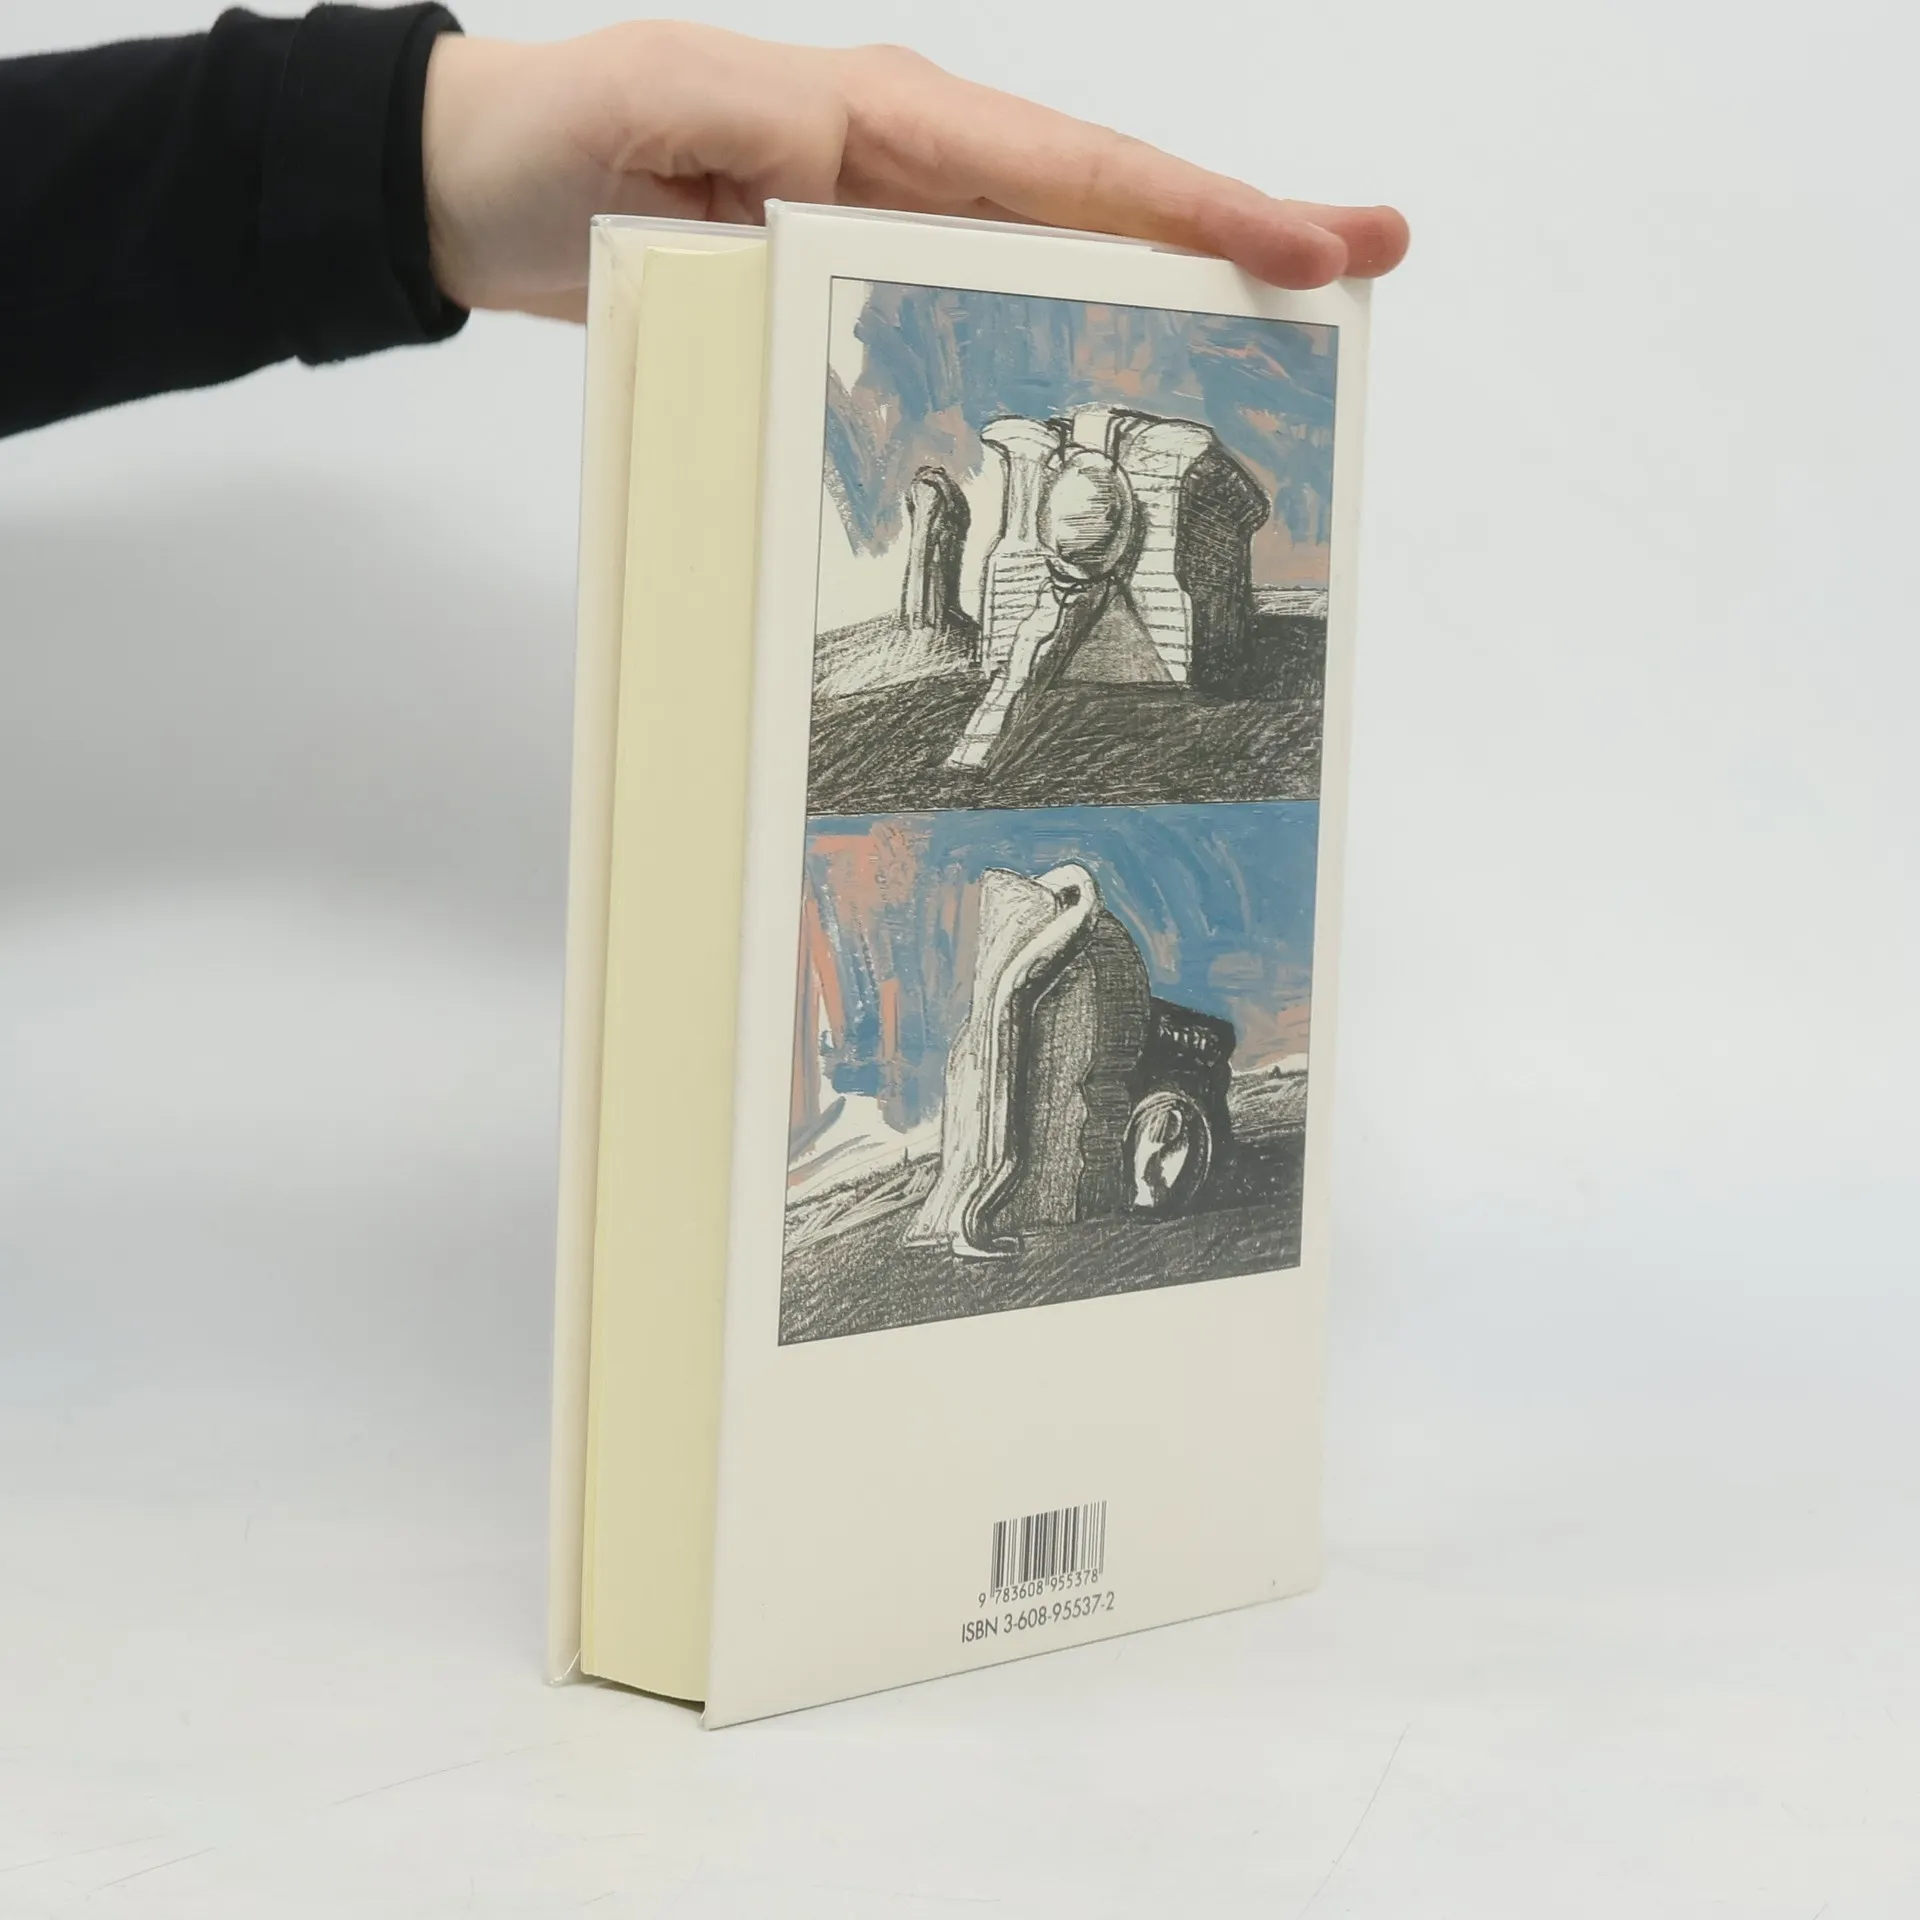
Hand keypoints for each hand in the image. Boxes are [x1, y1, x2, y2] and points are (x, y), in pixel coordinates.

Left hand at [420, 22, 1408, 319]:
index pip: (1074, 168)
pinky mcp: (850, 287)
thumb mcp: (656, 105)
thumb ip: (772, 128)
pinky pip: (974, 319)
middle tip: (1359, 269)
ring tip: (1275, 338)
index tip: (1312, 248)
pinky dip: (1053, 350)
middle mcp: (909, 169)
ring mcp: (886, 231)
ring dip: (1163, 300)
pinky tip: (1103, 390)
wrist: (476, 187)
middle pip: (1099, 209)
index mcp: (889, 118)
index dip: (1199, 210)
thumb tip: (879, 170)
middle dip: (1233, 239)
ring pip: (1053, 269)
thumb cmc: (557, 134)